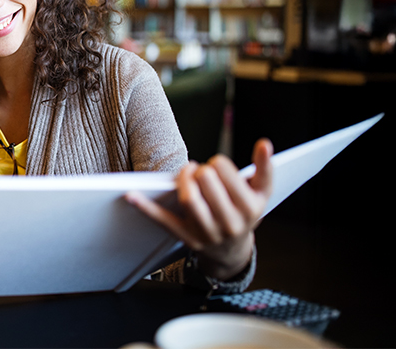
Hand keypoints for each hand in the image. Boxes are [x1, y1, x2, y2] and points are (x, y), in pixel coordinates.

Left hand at [125, 139, 272, 279]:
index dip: (218, 164)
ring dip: (183, 180)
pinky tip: (130, 195)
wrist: (233, 251)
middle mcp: (229, 223)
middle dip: (202, 171)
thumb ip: (265, 167)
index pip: (227, 175)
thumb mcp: (262, 193)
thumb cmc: (245, 212)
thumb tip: (264, 143)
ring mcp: (207, 232)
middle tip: (202, 170)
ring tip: (187, 173)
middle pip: (207, 185)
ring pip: (189, 200)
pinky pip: (164, 220)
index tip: (217, 165)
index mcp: (249, 208)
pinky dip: (146, 208)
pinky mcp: (186, 238)